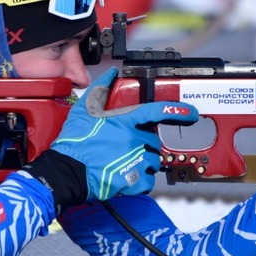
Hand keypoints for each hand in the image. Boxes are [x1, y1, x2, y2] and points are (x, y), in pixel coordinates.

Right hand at [23, 67, 198, 213]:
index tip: (190, 112)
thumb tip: (111, 74)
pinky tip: (127, 177)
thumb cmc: (74, 142)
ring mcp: (134, 160)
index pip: (156, 111)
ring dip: (142, 163)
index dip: (177, 111)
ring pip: (152, 161)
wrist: (66, 172)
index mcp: (124, 121)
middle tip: (126, 148)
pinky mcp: (132, 180)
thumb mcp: (84, 110)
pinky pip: (147, 181)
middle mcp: (133, 139)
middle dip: (143, 145)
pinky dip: (140, 181)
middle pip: (153, 141)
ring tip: (123, 163)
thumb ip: (100, 90)